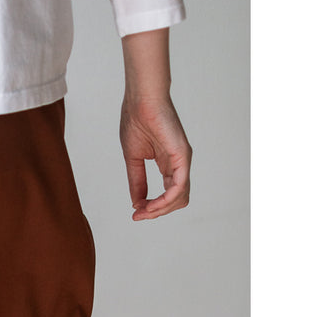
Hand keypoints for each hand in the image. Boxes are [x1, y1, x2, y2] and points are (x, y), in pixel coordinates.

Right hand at [119, 93, 191, 220]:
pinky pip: (179, 187)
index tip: (135, 213)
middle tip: (138, 215)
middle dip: (156, 212)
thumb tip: (137, 203)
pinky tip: (151, 204)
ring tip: (143, 211)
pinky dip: (165, 200)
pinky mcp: (182, 156)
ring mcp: (182, 160)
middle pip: (176, 200)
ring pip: (180, 198)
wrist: (141, 101)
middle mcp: (178, 164)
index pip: (168, 195)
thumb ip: (137, 181)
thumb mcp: (133, 159)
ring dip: (160, 209)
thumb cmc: (136, 121)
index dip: (152, 208)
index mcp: (168, 164)